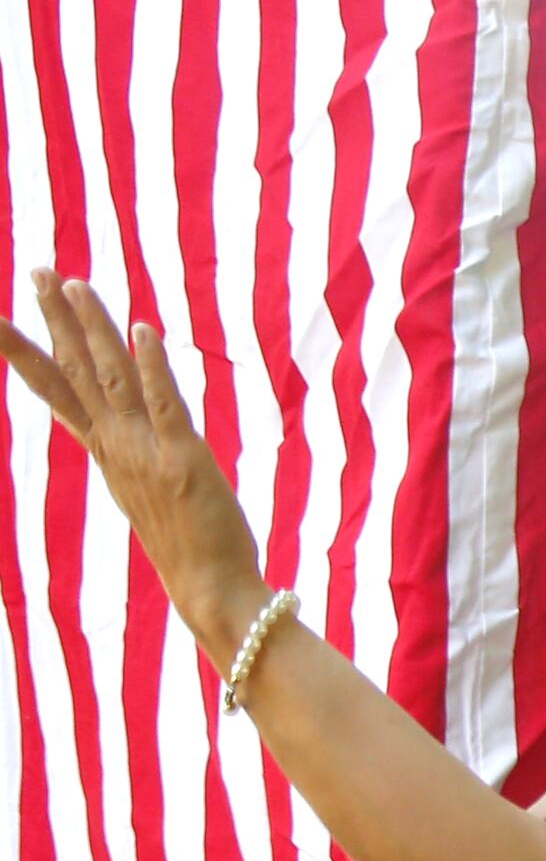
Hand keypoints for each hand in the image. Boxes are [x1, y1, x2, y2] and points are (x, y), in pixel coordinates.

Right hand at [5, 274, 272, 659]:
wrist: (209, 589)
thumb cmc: (186, 546)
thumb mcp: (144, 492)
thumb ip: (128, 457)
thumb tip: (117, 433)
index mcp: (104, 454)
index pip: (56, 393)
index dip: (27, 353)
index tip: (0, 318)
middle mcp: (115, 448)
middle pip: (73, 373)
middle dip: (53, 320)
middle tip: (36, 272)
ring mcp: (144, 452)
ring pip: (110, 378)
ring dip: (93, 330)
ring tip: (75, 284)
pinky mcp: (183, 459)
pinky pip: (163, 403)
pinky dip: (152, 365)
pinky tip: (142, 329)